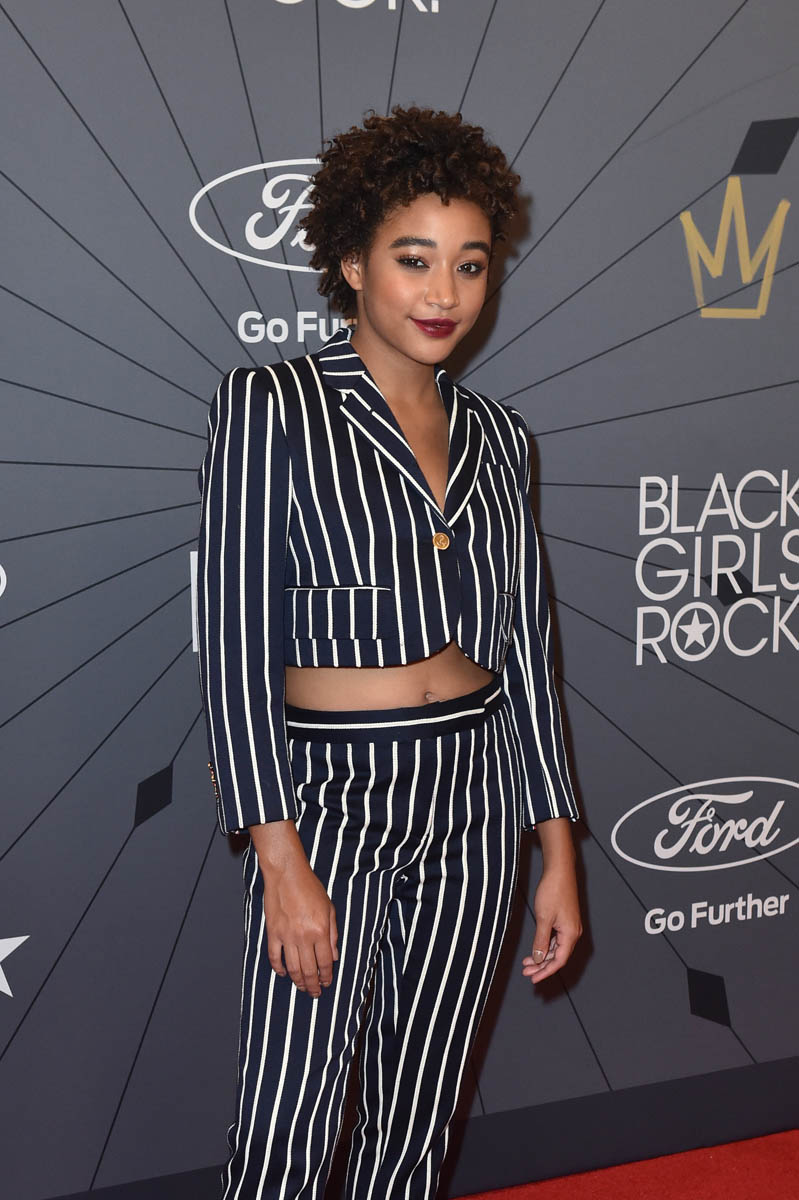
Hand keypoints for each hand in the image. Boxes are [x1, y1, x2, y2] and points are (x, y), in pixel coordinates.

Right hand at [262, 859, 338, 997]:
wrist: (287, 874)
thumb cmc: (310, 888)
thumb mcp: (329, 908)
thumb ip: (333, 934)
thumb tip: (334, 957)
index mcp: (320, 931)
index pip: (325, 963)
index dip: (326, 977)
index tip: (327, 983)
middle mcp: (304, 937)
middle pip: (309, 970)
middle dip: (313, 985)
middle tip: (315, 993)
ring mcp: (286, 936)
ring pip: (293, 968)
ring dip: (298, 981)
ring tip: (302, 987)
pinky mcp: (272, 932)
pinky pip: (275, 957)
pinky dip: (279, 968)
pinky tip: (284, 974)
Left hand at [522, 862, 581, 984]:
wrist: (560, 870)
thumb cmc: (553, 891)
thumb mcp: (543, 918)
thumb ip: (541, 940)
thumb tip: (538, 958)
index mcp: (571, 934)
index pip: (559, 960)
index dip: (546, 971)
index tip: (534, 978)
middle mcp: (573, 932)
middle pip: (558, 956)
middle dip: (542, 965)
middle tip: (526, 972)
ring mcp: (569, 926)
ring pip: (556, 948)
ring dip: (542, 956)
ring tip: (527, 962)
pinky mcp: (565, 920)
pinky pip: (556, 939)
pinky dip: (545, 945)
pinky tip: (535, 948)